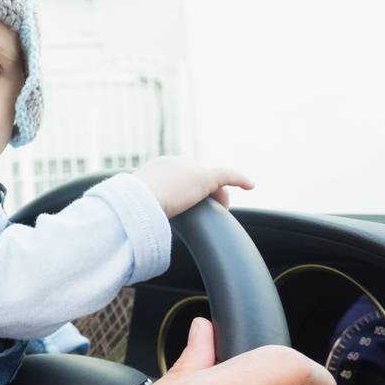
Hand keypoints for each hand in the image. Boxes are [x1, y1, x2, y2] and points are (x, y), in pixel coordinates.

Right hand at [134, 156, 252, 216]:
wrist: (136, 203)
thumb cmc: (133, 209)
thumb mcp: (139, 206)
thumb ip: (146, 207)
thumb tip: (142, 222)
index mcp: (158, 167)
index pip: (181, 176)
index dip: (188, 192)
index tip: (188, 208)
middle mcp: (175, 162)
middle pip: (198, 178)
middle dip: (204, 195)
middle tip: (203, 215)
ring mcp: (189, 168)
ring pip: (212, 182)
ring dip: (217, 198)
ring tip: (216, 214)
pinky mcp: (204, 177)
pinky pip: (227, 176)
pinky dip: (240, 179)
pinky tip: (251, 185)